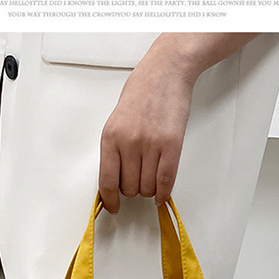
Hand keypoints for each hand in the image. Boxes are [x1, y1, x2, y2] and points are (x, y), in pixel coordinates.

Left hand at [99, 56, 192, 213]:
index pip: (107, 181)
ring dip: (149, 190)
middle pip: (129, 188)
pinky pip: (165, 180)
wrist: (165, 72)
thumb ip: (114, 151)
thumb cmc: (141, 95)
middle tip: (138, 181)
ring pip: (147, 187)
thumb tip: (114, 183)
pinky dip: (163, 193)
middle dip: (133, 190)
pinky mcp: (172, 144)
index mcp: (110, 138)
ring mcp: (151, 143)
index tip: (113, 207)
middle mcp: (129, 142)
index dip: (110, 200)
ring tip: (150, 178)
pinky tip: (161, 195)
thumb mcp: (116, 123)